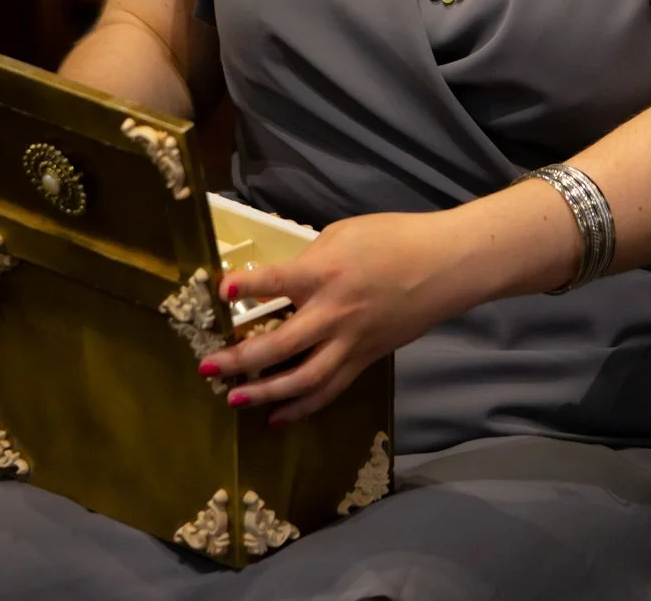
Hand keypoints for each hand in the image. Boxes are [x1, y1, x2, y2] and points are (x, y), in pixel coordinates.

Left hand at [201, 211, 472, 423]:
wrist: (443, 266)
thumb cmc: (392, 239)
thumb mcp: (344, 233)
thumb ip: (310, 258)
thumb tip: (285, 281)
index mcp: (325, 272)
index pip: (275, 282)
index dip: (245, 286)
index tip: (219, 290)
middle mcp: (333, 312)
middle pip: (279, 343)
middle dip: (239, 357)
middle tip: (207, 366)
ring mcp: (350, 341)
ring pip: (302, 379)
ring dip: (265, 392)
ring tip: (234, 398)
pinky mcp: (365, 359)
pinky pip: (330, 389)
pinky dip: (302, 406)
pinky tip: (277, 416)